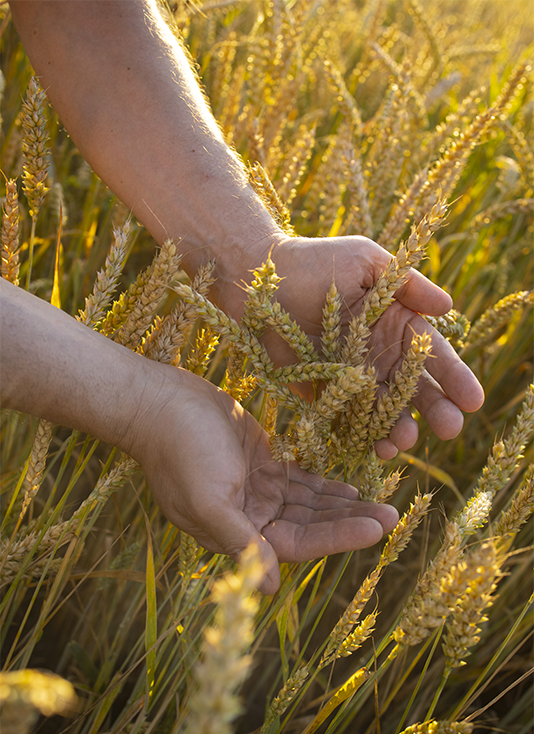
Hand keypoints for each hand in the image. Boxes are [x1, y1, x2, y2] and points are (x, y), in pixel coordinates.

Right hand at [124, 364, 398, 591]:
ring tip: (384, 504)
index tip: (378, 528)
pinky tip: (352, 487)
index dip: (338, 537)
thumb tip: (270, 586)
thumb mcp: (208, 498)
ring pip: (310, 503)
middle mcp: (250, 517)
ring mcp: (256, 489)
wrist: (159, 402)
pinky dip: (325, 485)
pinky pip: (300, 480)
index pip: (298, 543)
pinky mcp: (261, 462)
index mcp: (237, 532)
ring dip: (344, 504)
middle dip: (349, 521)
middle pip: (310, 525)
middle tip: (393, 515)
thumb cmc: (180, 449)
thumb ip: (240, 541)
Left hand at [226, 235, 483, 458]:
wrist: (258, 279)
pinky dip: (361, 435)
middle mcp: (378, 354)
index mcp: (395, 323)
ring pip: (383, 410)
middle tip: (450, 429)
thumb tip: (448, 306)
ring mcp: (352, 377)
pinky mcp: (322, 393)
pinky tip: (374, 448)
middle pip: (413, 389)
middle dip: (435, 410)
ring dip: (398, 428)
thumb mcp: (365, 261)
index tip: (473, 400)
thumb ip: (406, 283)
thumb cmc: (316, 261)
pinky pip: (346, 419)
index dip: (454, 377)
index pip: (432, 354)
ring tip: (406, 442)